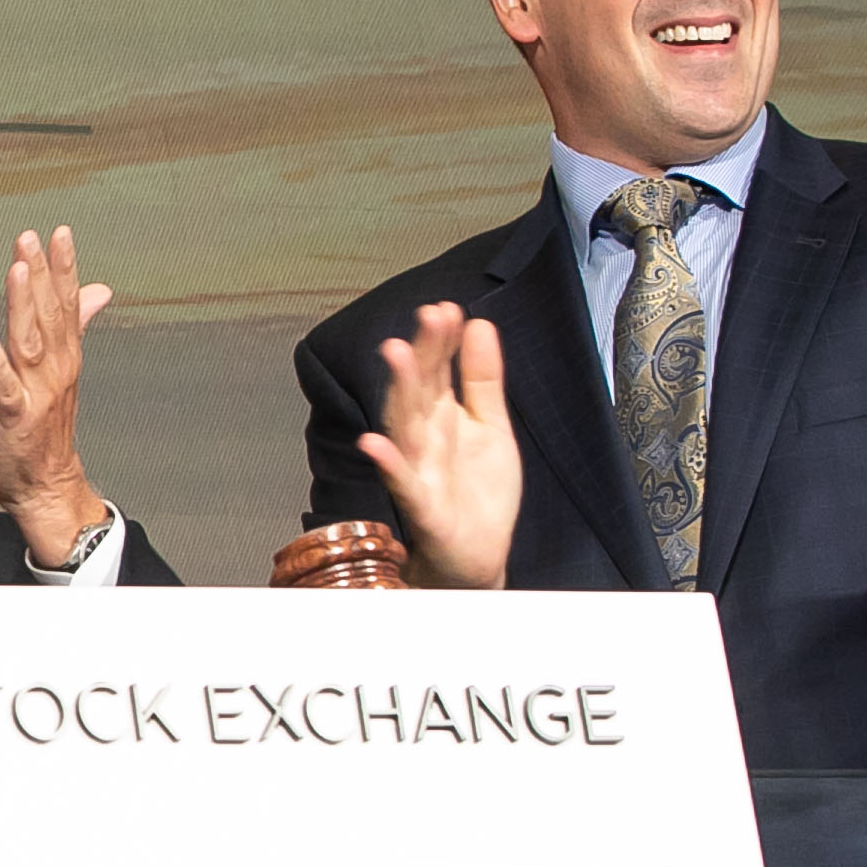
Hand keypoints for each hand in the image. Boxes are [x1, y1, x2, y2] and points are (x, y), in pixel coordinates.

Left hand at [0, 225, 116, 565]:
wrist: (48, 487)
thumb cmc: (48, 430)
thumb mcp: (64, 372)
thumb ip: (76, 326)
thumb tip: (98, 289)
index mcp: (65, 357)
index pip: (67, 303)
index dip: (64, 267)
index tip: (59, 231)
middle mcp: (57, 370)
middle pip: (51, 315)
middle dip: (43, 274)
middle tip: (30, 236)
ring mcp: (38, 394)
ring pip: (31, 342)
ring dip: (25, 305)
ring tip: (18, 269)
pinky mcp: (16, 419)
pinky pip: (5, 388)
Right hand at [358, 302, 519, 588]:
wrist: (478, 558)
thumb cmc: (477, 495)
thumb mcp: (491, 426)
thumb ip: (482, 378)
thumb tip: (479, 325)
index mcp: (441, 417)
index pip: (438, 370)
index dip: (441, 340)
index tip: (446, 308)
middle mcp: (424, 439)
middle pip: (419, 389)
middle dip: (422, 353)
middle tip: (428, 316)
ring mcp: (420, 471)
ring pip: (406, 426)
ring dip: (399, 390)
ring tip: (395, 354)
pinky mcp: (423, 507)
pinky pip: (403, 484)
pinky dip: (388, 464)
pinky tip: (375, 444)